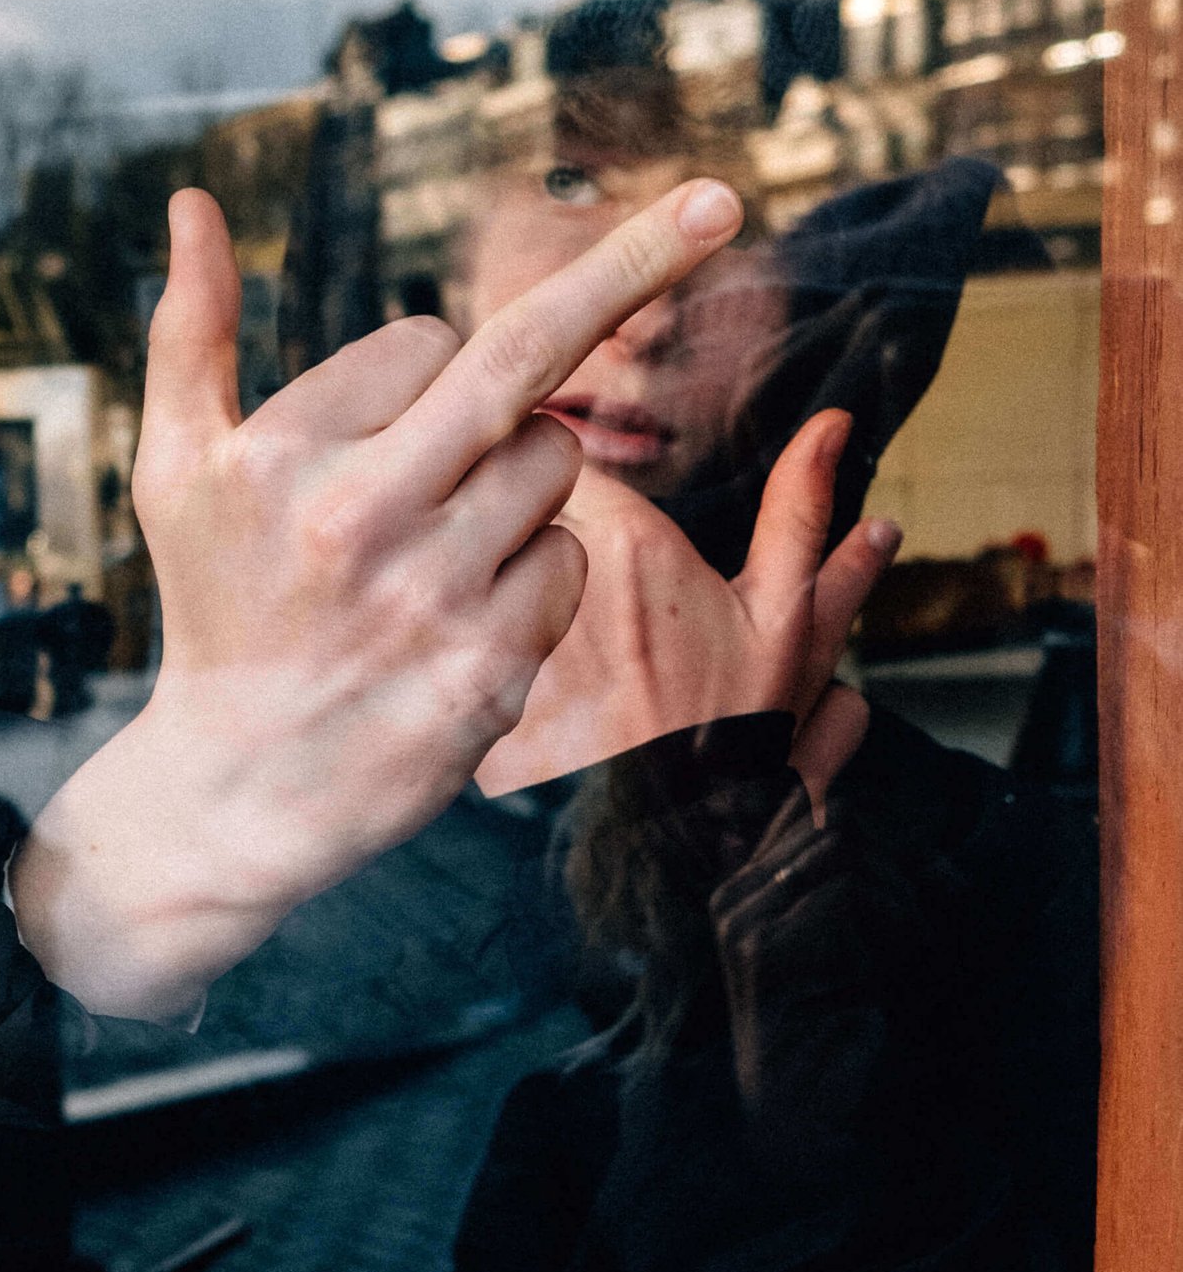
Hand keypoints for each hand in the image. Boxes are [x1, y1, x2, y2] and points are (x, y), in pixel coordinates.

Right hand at [11, 175, 746, 1020]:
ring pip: (556, 469)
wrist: (236, 794)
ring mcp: (431, 600)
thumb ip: (188, 331)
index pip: (428, 340)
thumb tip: (192, 202)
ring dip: (526, 487)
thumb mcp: (175, 471)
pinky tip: (466, 618)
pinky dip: (538, 578)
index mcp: (286, 456)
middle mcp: (359, 519)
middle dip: (633, 269)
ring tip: (446, 548)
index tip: (398, 417)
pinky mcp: (487, 674)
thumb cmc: (215, 609)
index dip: (429, 366)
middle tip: (719, 201)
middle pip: (526, 366)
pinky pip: (571, 567)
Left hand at [470, 407, 898, 798]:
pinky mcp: (460, 693)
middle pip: (502, 505)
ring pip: (464, 574)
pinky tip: (472, 680)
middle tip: (540, 557)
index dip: (559, 463)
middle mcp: (547, 584)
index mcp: (628, 545)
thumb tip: (830, 425)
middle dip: (513, 518)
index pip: (557, 451)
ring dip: (475, 583)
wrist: (671, 846)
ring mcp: (497, 640)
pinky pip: (440, 645)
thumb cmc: (732, 733)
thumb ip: (799, 515)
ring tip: (519, 630)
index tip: (568, 484)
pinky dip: (451, 652)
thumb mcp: (782, 622)